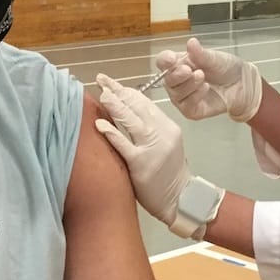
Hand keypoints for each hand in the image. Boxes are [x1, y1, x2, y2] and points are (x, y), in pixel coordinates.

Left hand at [94, 74, 192, 231]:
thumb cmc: (168, 173)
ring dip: (114, 105)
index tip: (111, 83)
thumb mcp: (165, 145)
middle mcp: (162, 133)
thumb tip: (126, 111)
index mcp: (167, 126)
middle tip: (101, 80)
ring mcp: (152, 148)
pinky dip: (111, 132)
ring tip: (101, 94)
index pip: (145, 103)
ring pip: (131, 120)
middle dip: (118, 91)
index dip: (127, 91)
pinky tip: (99, 124)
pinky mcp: (141, 164)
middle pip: (137, 106)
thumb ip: (149, 129)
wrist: (180, 199)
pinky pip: (124, 144)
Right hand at [155, 38, 263, 122]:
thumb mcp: (214, 58)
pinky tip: (205, 88)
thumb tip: (191, 42)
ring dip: (188, 85)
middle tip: (189, 69)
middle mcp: (178, 81)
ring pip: (176, 93)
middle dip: (176, 74)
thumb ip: (201, 53)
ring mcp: (183, 97)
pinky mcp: (191, 110)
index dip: (165, 60)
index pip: (163, 61)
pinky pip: (187, 105)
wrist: (243, 84)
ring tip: (202, 76)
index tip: (171, 59)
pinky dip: (195, 96)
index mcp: (179, 64)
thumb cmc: (225, 68)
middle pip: (167, 79)